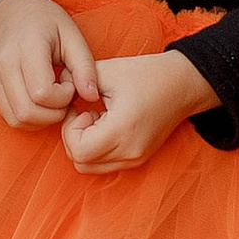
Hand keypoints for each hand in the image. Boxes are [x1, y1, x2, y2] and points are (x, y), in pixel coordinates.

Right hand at [0, 0, 99, 129]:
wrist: (11, 10)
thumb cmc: (46, 21)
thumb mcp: (72, 35)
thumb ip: (85, 67)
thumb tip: (92, 96)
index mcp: (28, 47)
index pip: (42, 93)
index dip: (63, 97)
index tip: (71, 84)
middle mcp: (4, 63)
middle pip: (26, 112)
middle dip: (53, 114)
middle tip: (64, 97)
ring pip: (16, 119)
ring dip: (40, 119)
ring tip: (53, 99)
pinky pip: (9, 115)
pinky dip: (28, 117)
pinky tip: (40, 101)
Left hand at [63, 48, 213, 172]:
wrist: (183, 84)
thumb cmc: (146, 73)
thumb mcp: (107, 71)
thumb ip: (77, 81)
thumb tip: (56, 89)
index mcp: (122, 129)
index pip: (79, 150)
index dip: (69, 130)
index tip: (78, 108)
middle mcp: (130, 151)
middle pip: (81, 163)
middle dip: (73, 138)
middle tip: (83, 112)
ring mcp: (136, 158)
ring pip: (91, 168)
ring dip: (85, 146)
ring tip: (95, 119)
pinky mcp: (138, 159)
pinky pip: (106, 164)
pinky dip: (98, 149)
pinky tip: (105, 125)